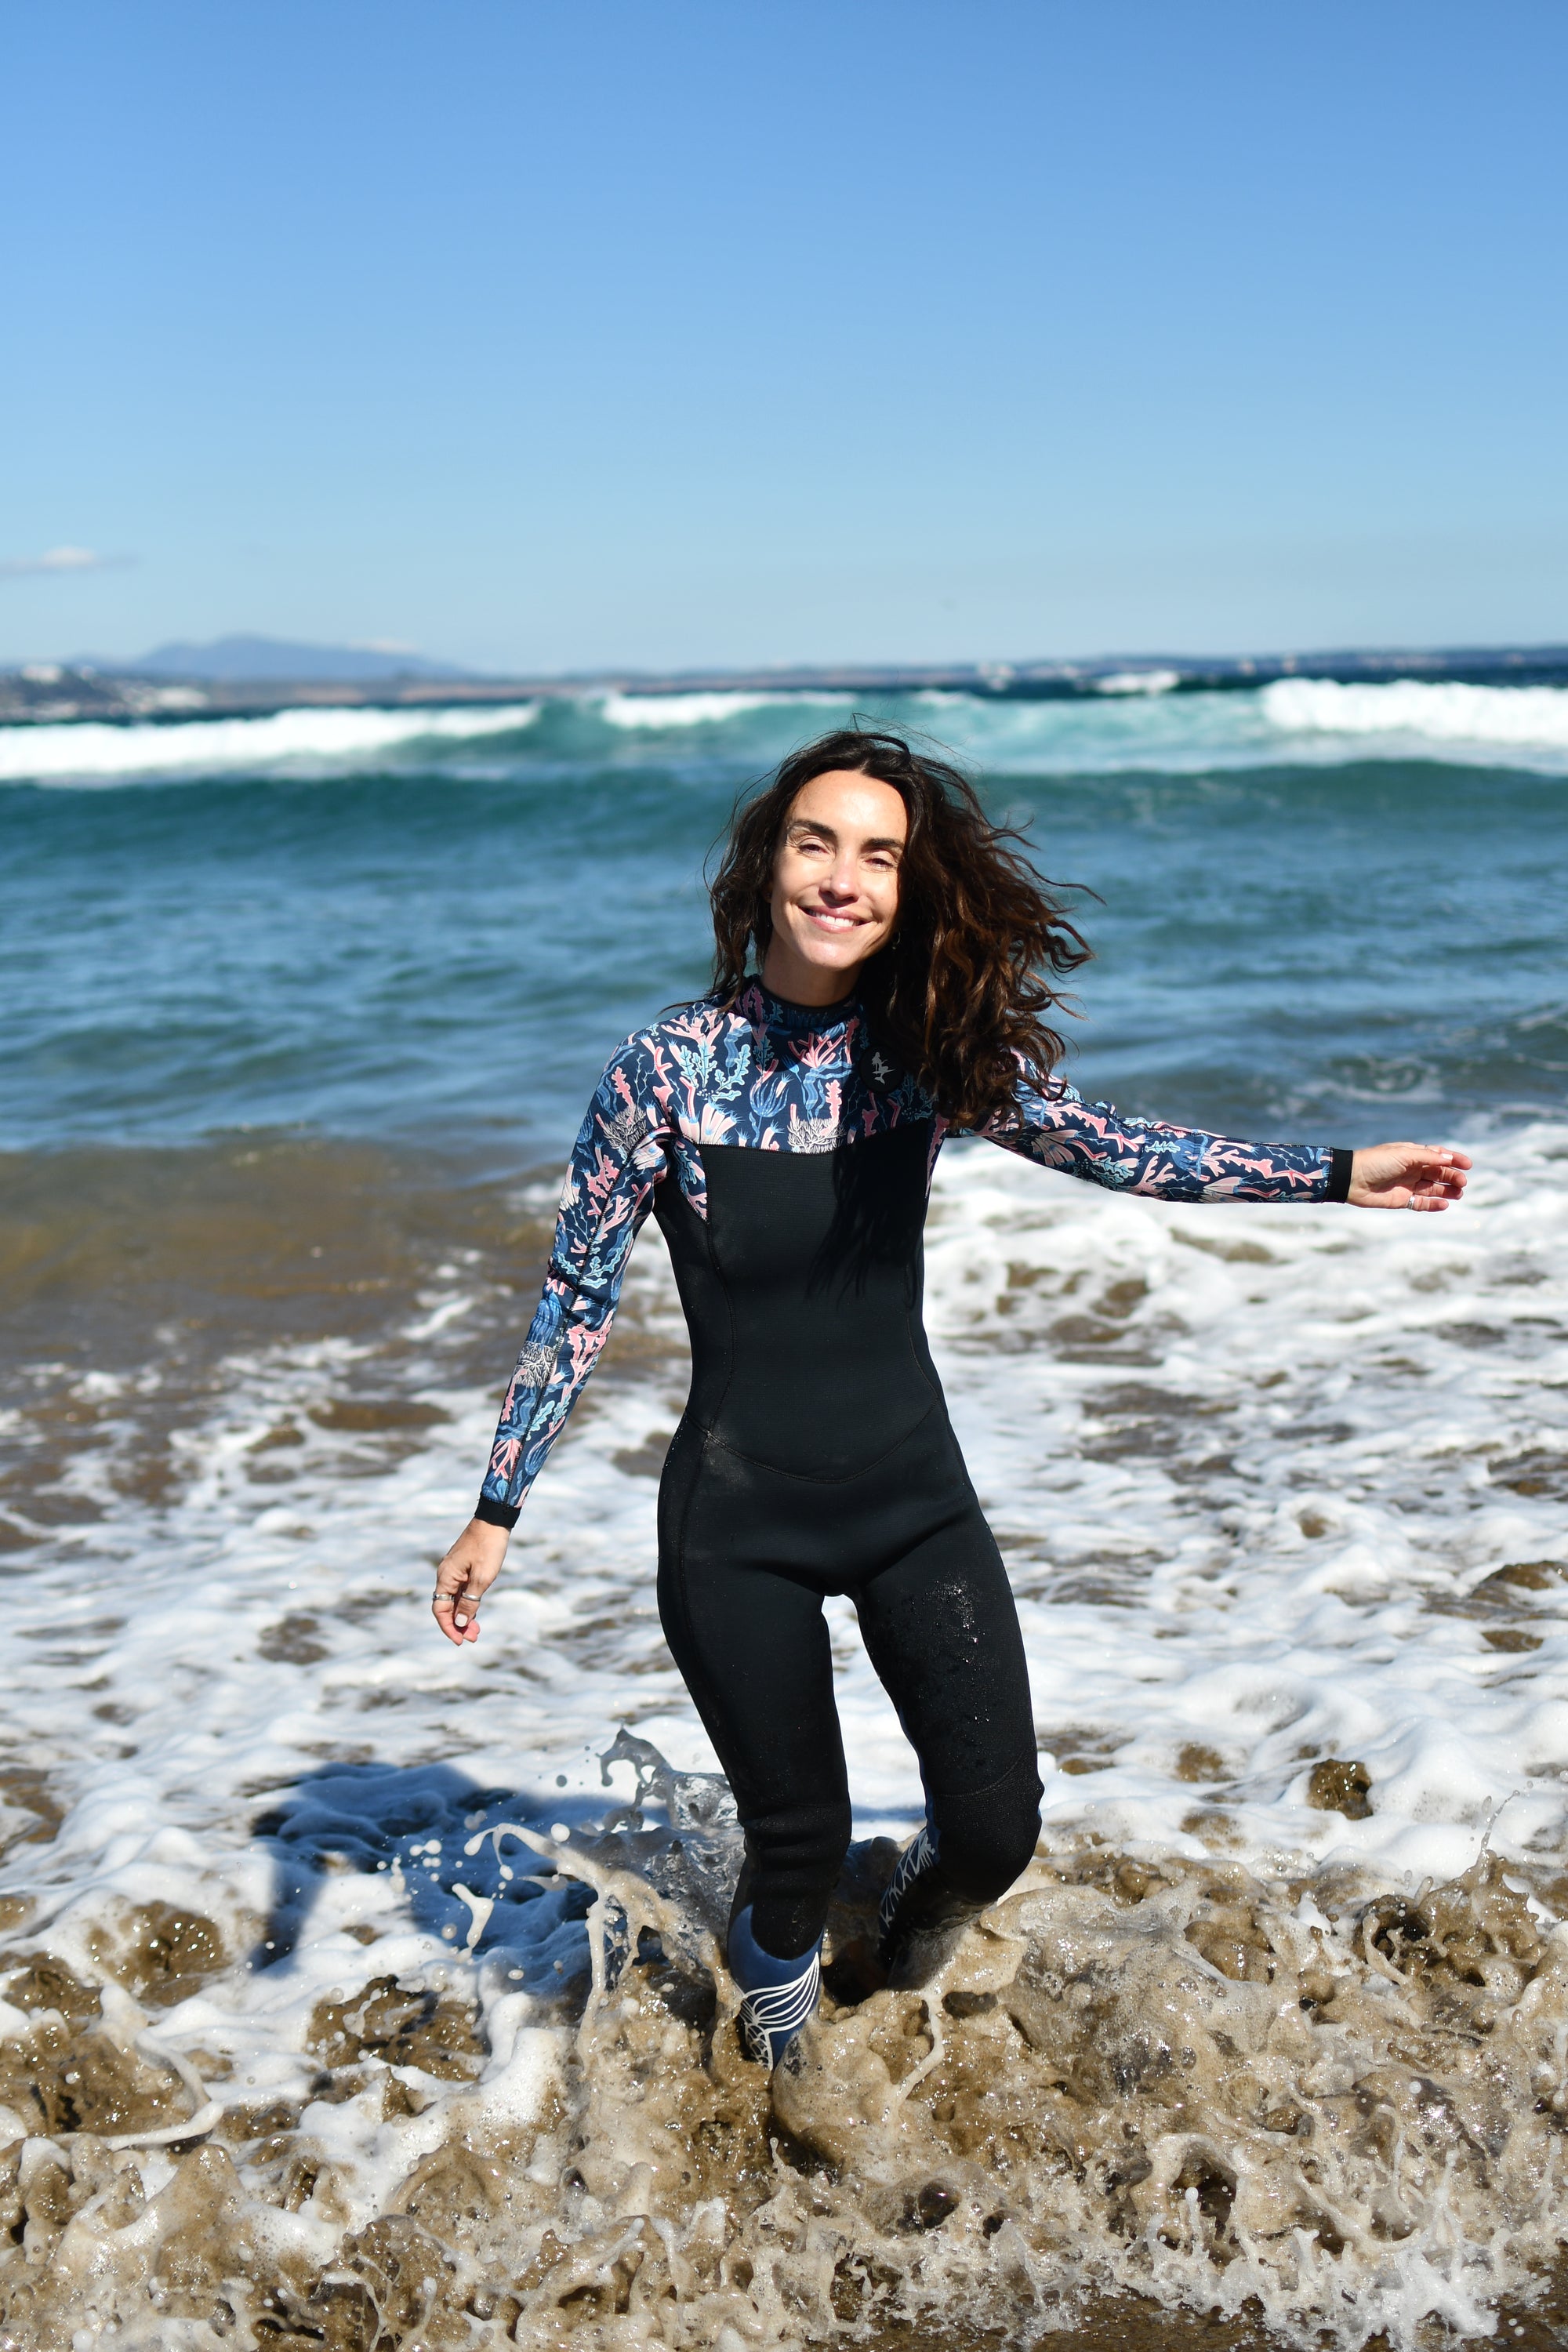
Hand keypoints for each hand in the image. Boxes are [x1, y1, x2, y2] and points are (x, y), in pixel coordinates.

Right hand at [432, 1517, 509, 1644]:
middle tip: (474, 1638)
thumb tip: (460, 1623)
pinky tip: (476, 1612)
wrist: (494, 1520)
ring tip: (477, 1630)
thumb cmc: (488, 1547)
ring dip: (464, 1616)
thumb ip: (470, 1602)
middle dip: (458, 1625)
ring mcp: (454, 1571)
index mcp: (445, 1577)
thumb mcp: (482, 1578)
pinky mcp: (463, 1568)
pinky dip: (467, 1603)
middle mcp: (446, 1575)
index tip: (460, 1641)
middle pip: (447, 1607)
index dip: (449, 1627)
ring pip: (455, 1600)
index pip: (440, 1610)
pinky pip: (461, 1591)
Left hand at [1348, 1142, 1470, 1211]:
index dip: (1453, 1159)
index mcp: (1412, 1154)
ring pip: (1433, 1188)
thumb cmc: (1376, 1162)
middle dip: (1452, 1176)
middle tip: (1463, 1182)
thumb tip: (1449, 1158)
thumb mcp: (1403, 1155)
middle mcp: (1412, 1169)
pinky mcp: (1402, 1200)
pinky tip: (1445, 1204)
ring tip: (1459, 1193)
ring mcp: (1408, 1185)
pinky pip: (1422, 1203)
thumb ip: (1427, 1157)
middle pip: (1438, 1173)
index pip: (1438, 1156)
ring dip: (1447, 1190)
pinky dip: (1434, 1204)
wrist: (1352, 1180)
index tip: (1468, 1165)